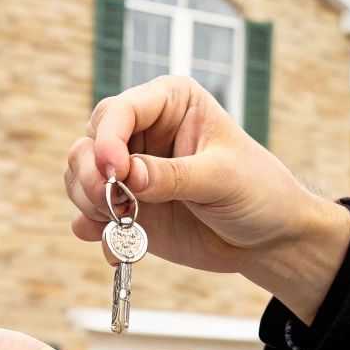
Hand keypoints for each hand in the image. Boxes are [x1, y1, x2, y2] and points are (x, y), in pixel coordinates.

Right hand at [64, 75, 349, 321]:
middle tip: (110, 202)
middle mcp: (143, 132)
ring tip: (120, 223)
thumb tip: (128, 177)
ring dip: (89, 202)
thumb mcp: (223, 178)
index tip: (115, 171)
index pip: (120, 110)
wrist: (268, 239)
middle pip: (89, 142)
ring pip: (81, 177)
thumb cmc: (258, 191)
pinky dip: (94, 231)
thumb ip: (174, 176)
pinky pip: (90, 215)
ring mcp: (131, 172)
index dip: (109, 138)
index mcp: (170, 103)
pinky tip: (114, 246)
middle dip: (91, 174)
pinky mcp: (126, 209)